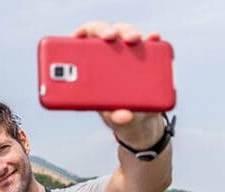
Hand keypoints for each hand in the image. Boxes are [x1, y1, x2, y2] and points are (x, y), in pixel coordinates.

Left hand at [73, 21, 164, 147]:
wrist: (139, 118)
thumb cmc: (116, 114)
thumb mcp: (114, 118)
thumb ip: (116, 117)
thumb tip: (123, 116)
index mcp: (89, 67)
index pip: (80, 43)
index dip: (79, 35)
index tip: (79, 36)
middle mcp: (106, 54)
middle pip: (103, 33)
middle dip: (105, 31)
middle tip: (110, 37)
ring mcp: (127, 52)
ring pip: (125, 33)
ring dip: (129, 32)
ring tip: (134, 39)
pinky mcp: (146, 55)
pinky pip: (149, 42)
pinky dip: (152, 39)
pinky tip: (154, 38)